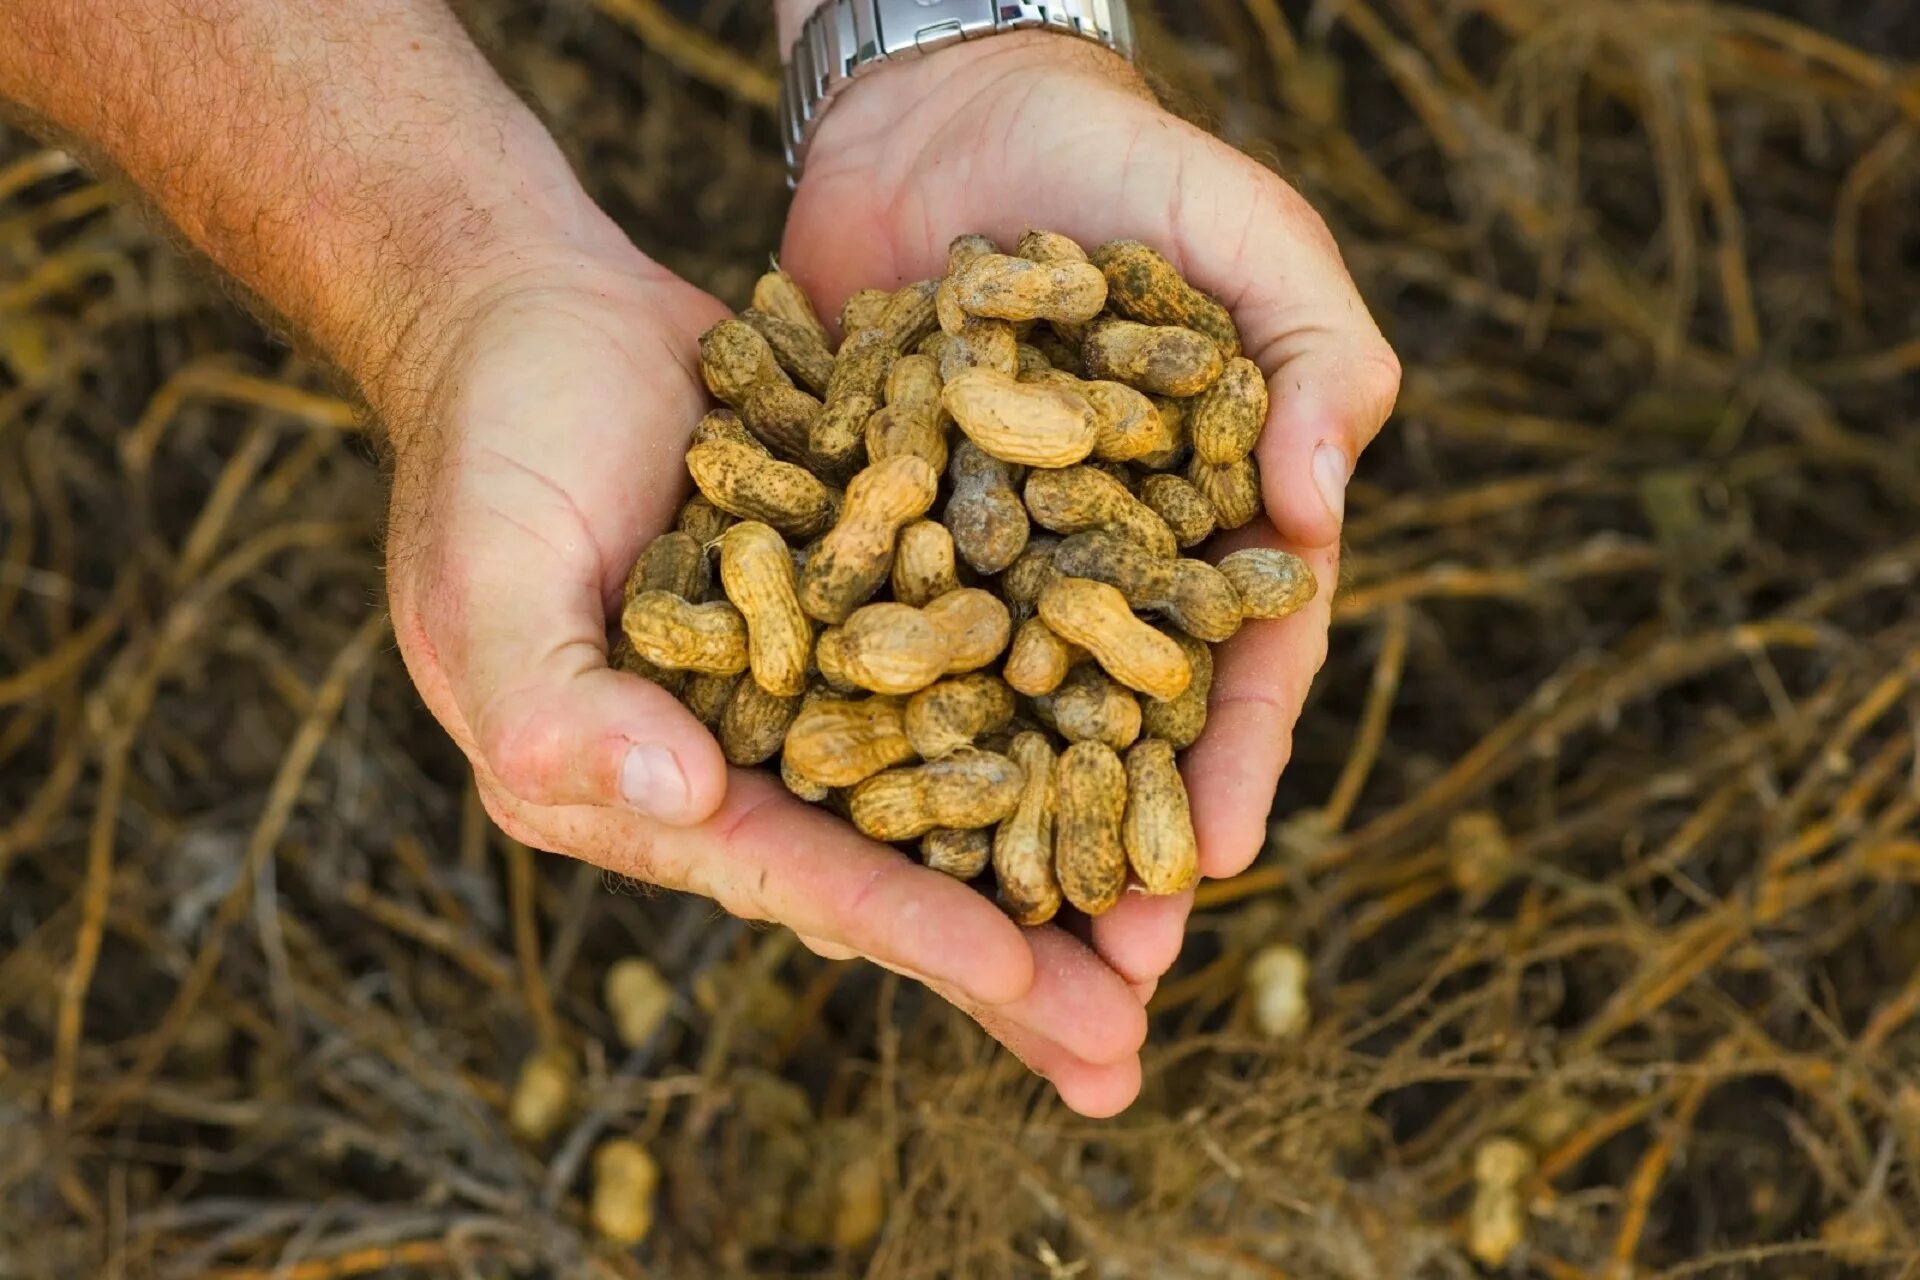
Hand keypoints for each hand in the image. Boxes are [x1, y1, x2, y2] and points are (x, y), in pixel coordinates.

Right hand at [379, 233, 1148, 1108]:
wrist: (539, 310)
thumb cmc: (489, 443)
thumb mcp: (490, 576)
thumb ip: (555, 702)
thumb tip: (684, 803)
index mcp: (645, 788)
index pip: (793, 875)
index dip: (908, 932)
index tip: (1027, 982)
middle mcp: (744, 758)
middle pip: (896, 870)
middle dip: (1010, 965)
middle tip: (1125, 1049)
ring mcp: (820, 679)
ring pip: (956, 788)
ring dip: (1056, 863)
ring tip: (1166, 941)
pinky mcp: (875, 595)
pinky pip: (977, 663)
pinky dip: (1057, 710)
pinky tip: (1155, 752)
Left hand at [783, 33, 1400, 1109]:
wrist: (951, 112)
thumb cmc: (1129, 172)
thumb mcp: (1249, 239)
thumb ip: (1315, 353)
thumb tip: (1319, 494)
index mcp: (1205, 527)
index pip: (1236, 666)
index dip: (1229, 762)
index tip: (1208, 861)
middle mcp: (1093, 571)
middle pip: (1109, 733)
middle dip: (1107, 851)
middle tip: (1103, 978)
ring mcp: (980, 567)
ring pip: (987, 724)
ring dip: (988, 839)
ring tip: (974, 952)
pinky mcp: (872, 543)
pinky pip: (869, 649)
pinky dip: (861, 732)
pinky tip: (838, 819)